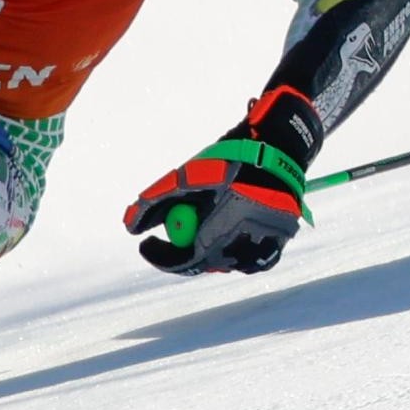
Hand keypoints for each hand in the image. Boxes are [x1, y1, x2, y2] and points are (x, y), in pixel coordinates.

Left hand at [124, 86, 320, 275]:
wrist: (279, 147)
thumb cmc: (228, 159)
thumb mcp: (188, 176)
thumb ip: (157, 200)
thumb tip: (130, 226)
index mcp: (224, 233)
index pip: (185, 261)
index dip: (162, 256)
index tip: (146, 244)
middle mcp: (247, 249)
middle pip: (204, 262)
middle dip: (184, 249)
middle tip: (172, 230)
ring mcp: (266, 250)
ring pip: (225, 260)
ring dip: (211, 245)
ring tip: (211, 213)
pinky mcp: (278, 245)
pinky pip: (246, 255)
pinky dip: (234, 243)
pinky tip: (231, 220)